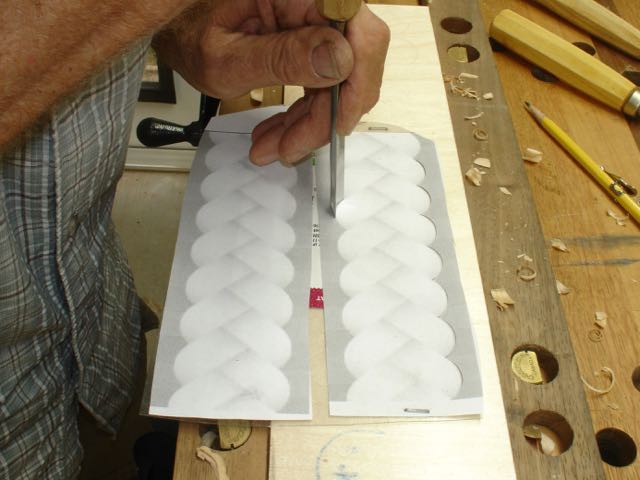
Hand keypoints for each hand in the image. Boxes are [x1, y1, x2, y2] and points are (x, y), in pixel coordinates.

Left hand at [157, 0, 388, 165]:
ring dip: (311, 122)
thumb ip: (281, 59)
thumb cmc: (189, 32)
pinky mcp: (311, 40)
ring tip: (276, 147)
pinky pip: (323, 82)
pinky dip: (303, 114)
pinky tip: (280, 132)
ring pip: (339, 81)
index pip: (359, 35)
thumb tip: (338, 61)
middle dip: (324, 116)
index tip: (335, 125)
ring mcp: (314, 22)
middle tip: (292, 147)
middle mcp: (315, 1)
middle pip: (353, 63)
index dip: (355, 86)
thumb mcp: (226, 57)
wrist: (177, 27)